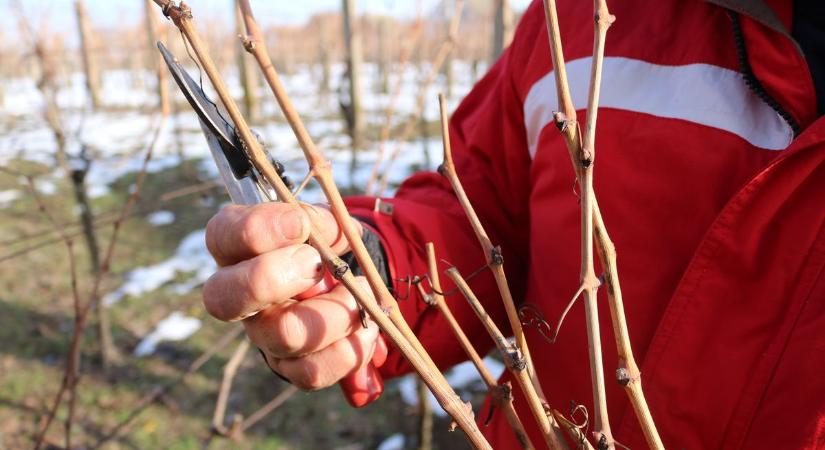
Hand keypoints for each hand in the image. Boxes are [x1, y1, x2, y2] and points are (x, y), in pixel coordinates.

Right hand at [202, 202, 379, 390]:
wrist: (354, 283)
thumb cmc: (330, 245)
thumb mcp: (330, 224)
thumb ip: (322, 222)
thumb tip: (316, 229)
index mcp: (240, 248)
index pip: (222, 236)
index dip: (256, 229)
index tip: (299, 224)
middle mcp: (240, 295)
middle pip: (224, 299)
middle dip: (271, 279)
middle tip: (316, 265)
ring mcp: (262, 334)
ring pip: (282, 336)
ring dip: (333, 315)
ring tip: (358, 297)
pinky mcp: (288, 366)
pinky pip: (311, 372)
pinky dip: (349, 351)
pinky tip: (367, 329)